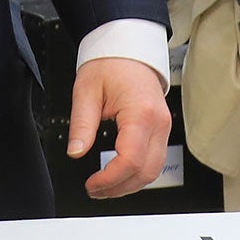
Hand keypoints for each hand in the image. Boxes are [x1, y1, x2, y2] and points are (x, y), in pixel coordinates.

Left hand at [68, 56, 171, 197]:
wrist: (129, 49)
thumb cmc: (110, 64)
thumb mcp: (86, 92)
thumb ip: (81, 125)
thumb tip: (75, 152)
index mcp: (140, 113)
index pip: (131, 160)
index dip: (110, 179)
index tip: (92, 184)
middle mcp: (158, 122)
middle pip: (147, 172)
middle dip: (120, 188)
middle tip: (95, 190)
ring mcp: (164, 127)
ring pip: (155, 170)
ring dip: (130, 184)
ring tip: (104, 187)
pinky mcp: (162, 129)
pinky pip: (155, 160)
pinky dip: (138, 173)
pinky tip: (119, 175)